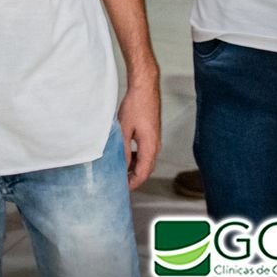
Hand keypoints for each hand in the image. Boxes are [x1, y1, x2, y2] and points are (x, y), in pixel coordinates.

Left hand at [118, 67, 160, 189]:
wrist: (145, 87)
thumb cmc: (136, 105)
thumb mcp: (124, 129)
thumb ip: (122, 149)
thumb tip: (121, 165)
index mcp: (150, 146)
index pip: (143, 173)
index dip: (133, 183)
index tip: (123, 188)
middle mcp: (156, 145)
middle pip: (146, 169)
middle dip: (134, 178)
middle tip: (120, 182)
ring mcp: (155, 139)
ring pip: (146, 161)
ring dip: (135, 168)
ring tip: (120, 170)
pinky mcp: (152, 133)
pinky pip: (146, 152)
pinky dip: (137, 158)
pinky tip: (126, 154)